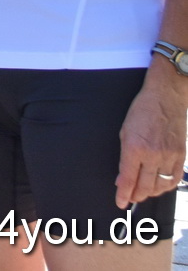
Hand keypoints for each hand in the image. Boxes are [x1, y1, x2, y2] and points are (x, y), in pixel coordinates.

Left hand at [115, 69, 187, 208]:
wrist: (166, 98)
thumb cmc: (141, 112)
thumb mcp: (124, 132)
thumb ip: (125, 158)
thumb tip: (122, 179)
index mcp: (135, 148)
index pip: (128, 179)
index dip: (123, 194)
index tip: (120, 203)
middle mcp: (153, 155)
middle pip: (145, 186)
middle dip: (136, 196)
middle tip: (130, 199)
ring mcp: (169, 156)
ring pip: (160, 185)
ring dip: (150, 193)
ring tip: (142, 193)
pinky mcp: (181, 155)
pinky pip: (174, 178)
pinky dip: (166, 186)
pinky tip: (159, 187)